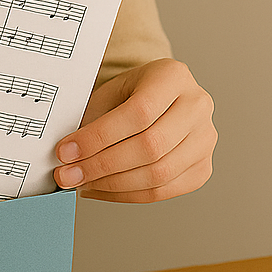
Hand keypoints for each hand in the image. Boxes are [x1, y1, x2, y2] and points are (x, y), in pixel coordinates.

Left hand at [53, 58, 215, 202]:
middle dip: (101, 165)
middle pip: (151, 146)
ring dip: (112, 185)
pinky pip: (164, 191)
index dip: (98, 137)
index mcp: (173, 76)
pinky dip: (126, 195)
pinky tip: (101, 189)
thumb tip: (65, 158)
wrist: (158, 99)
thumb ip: (91, 119)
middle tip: (68, 175)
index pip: (138, 112)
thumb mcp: (110, 93)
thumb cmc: (129, 95)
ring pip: (158, 174)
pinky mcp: (203, 167)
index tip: (65, 151)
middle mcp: (198, 106)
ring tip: (81, 183)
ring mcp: (205, 139)